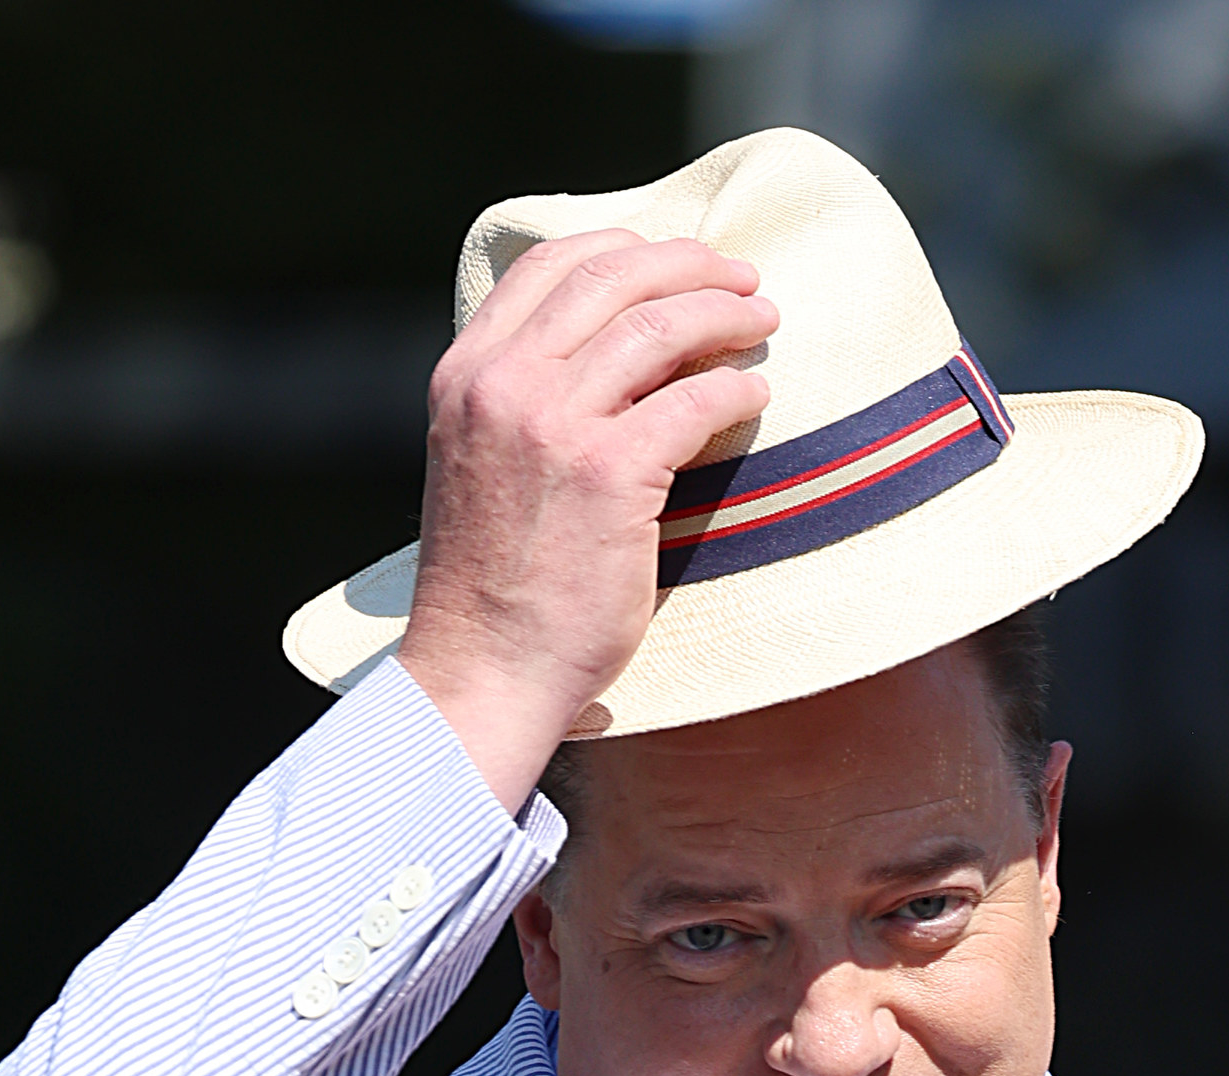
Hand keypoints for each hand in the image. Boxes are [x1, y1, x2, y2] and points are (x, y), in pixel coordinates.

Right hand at [395, 230, 777, 812]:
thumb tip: (612, 356)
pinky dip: (735, 391)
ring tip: (764, 325)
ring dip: (726, 314)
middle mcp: (500, 387)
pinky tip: (755, 400)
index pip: (548, 265)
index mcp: (464, 377)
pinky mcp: (608, 475)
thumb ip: (522, 404)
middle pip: (612, 279)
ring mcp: (550, 426)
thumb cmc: (492, 588)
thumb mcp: (481, 466)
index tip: (677, 262)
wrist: (482, 672)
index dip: (626, 248)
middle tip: (744, 281)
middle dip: (691, 266)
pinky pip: (694, 400)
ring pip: (659, 326)